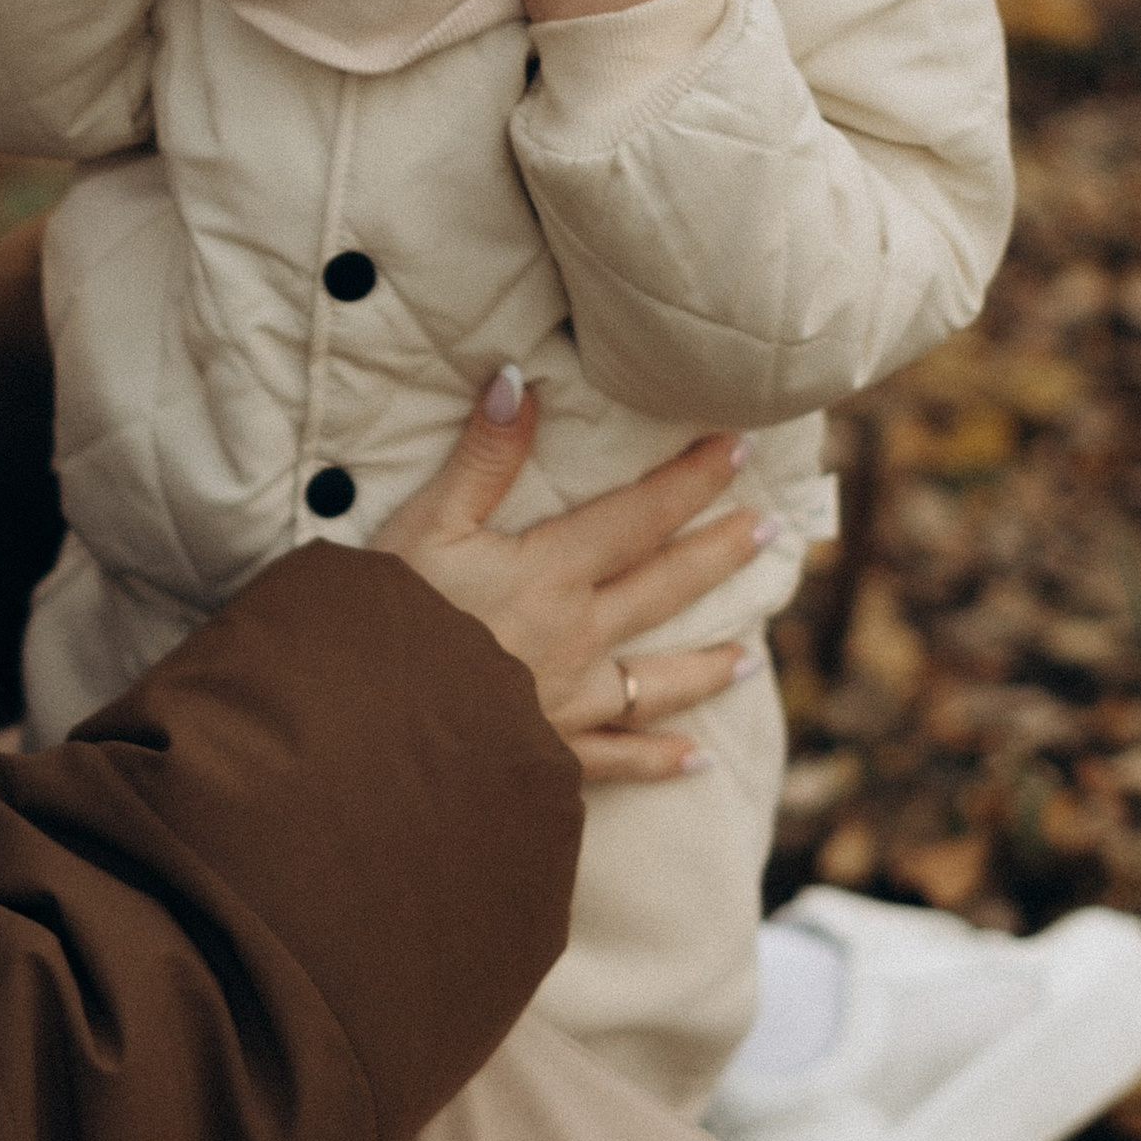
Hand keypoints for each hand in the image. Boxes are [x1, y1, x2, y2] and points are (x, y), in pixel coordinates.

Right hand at [374, 373, 768, 778]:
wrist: (368, 725)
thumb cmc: (386, 618)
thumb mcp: (425, 524)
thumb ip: (480, 458)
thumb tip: (516, 379)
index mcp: (550, 573)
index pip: (639, 516)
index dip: (691, 479)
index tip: (738, 447)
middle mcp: (576, 636)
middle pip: (665, 588)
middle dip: (721, 554)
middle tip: (771, 531)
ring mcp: (568, 703)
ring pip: (658, 681)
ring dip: (707, 666)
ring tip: (751, 657)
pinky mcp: (548, 755)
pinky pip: (617, 760)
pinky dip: (658, 761)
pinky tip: (694, 761)